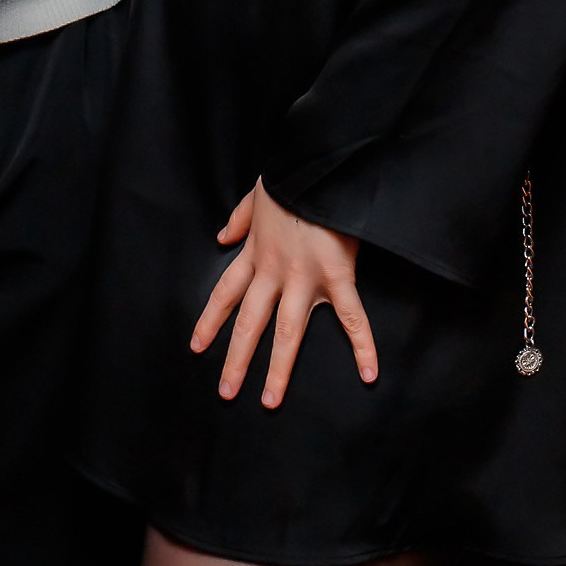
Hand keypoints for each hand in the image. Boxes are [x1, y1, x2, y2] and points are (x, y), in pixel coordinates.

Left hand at [190, 179, 378, 408]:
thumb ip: (239, 219)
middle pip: (250, 322)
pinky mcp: (338, 276)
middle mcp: (274, 271)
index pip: (225, 292)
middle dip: (236, 358)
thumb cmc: (292, 176)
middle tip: (226, 391)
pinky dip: (363, 346)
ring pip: (287, 331)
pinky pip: (352, 317)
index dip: (211, 321)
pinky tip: (368, 374)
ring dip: (278, 368)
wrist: (321, 164)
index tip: (197, 347)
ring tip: (269, 401)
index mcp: (255, 252)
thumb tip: (222, 236)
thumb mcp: (256, 194)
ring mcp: (305, 278)